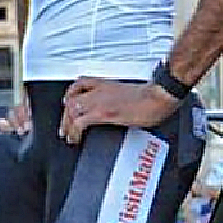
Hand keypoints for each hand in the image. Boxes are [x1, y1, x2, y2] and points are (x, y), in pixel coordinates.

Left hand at [60, 77, 178, 144]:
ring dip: (67, 124)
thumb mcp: (129, 92)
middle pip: (71, 99)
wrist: (157, 96)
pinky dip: (75, 132)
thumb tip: (116, 106)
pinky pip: (80, 123)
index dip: (70, 94)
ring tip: (68, 136)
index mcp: (106, 84)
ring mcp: (100, 101)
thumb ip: (117, 97)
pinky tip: (76, 139)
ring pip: (72, 110)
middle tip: (64, 128)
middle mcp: (99, 91)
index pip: (79, 83)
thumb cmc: (150, 96)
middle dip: (65, 115)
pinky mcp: (103, 113)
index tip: (68, 104)